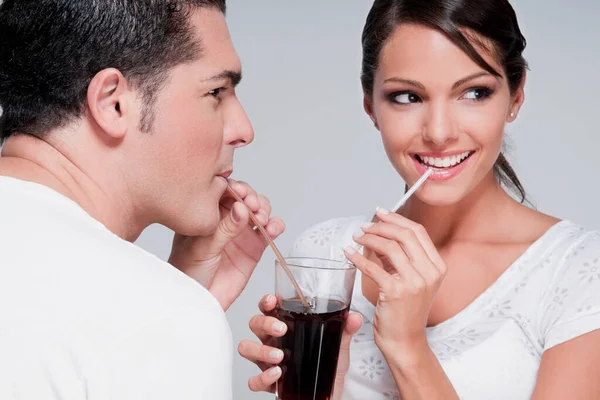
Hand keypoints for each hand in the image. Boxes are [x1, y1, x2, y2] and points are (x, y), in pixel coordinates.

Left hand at [168, 180, 284, 310]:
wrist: (198, 299)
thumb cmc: (188, 272)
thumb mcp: (201, 247)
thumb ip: (224, 228)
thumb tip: (241, 208)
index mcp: (208, 212)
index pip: (224, 191)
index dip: (235, 188)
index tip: (240, 193)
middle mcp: (226, 218)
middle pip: (245, 197)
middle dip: (252, 197)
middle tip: (252, 206)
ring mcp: (242, 231)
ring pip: (259, 209)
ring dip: (265, 208)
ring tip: (262, 218)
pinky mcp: (255, 246)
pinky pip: (270, 230)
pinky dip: (276, 225)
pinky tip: (273, 228)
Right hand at [238, 294, 362, 397]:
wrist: (328, 396)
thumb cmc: (328, 367)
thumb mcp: (339, 346)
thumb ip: (345, 330)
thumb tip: (353, 317)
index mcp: (286, 327)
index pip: (269, 308)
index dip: (266, 301)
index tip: (272, 300)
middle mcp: (273, 341)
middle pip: (255, 324)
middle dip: (264, 324)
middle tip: (281, 329)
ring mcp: (268, 362)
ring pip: (247, 349)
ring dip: (261, 350)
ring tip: (280, 356)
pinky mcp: (270, 384)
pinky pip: (254, 381)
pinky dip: (263, 377)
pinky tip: (277, 375)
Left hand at [343, 208, 446, 358]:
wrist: (405, 341)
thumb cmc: (406, 311)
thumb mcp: (411, 280)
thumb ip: (400, 258)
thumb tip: (381, 235)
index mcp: (437, 266)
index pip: (418, 232)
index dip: (397, 219)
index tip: (380, 213)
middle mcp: (429, 273)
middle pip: (404, 235)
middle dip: (381, 226)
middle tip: (364, 226)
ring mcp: (414, 283)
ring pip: (389, 247)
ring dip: (369, 239)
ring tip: (356, 238)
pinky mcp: (396, 293)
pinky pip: (373, 267)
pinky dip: (358, 257)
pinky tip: (349, 254)